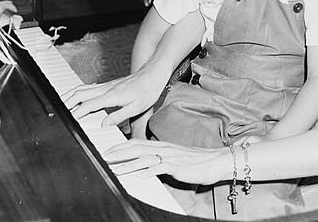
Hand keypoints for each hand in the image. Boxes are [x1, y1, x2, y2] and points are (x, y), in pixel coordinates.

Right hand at [66, 66, 167, 127]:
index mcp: (112, 96)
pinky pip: (88, 88)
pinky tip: (74, 97)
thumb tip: (103, 124)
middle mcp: (106, 89)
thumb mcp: (137, 108)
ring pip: (82, 89)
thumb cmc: (147, 91)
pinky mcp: (108, 85)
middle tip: (56, 112)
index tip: (69, 120)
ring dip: (69, 96)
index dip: (77, 113)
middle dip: (66, 102)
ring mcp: (106, 85)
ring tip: (59, 104)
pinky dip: (77, 92)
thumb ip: (119, 116)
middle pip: (80, 94)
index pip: (89, 105)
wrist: (153, 74)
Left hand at [104, 138, 229, 185]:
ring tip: (116, 169)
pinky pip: (160, 168)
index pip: (137, 143)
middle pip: (137, 148)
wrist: (214, 161)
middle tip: (104, 157)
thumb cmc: (194, 161)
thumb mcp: (174, 157)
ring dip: (129, 163)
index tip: (107, 150)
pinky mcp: (177, 166)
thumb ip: (160, 158)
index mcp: (161, 145)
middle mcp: (163, 148)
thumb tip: (145, 164)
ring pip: (145, 158)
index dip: (121, 146)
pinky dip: (149, 171)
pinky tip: (140, 175)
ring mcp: (170, 157)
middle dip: (119, 152)